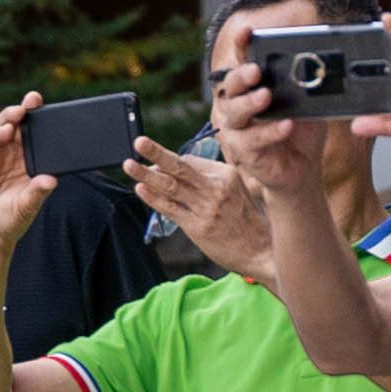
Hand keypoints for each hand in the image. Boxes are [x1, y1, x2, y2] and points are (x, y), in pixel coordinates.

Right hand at [0, 96, 61, 247]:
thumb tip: (52, 180)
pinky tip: (4, 132)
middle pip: (22, 126)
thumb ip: (37, 193)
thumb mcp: (27, 207)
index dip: (44, 122)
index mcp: (31, 163)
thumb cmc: (10, 220)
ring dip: (11, 118)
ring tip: (19, 112)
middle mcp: (15, 155)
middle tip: (34, 99)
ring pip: (4, 128)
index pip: (39, 137)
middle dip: (28, 110)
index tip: (53, 110)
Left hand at [125, 137, 269, 276]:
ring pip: (171, 187)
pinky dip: (153, 198)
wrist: (261, 249)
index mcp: (226, 174)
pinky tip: (141, 189)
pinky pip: (170, 209)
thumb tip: (173, 170)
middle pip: (180, 167)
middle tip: (139, 142)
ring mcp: (206, 208)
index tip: (152, 159)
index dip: (168, 160)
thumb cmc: (244, 219)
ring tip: (129, 165)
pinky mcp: (198, 227)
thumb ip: (208, 179)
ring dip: (147, 175)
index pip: (190, 161)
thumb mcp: (235, 190)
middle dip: (157, 153)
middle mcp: (216, 188)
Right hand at [207, 57, 329, 195]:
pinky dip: (268, 133)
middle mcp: (237, 105)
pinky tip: (285, 126)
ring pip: (233, 113)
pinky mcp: (244, 153)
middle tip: (255, 71)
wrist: (303, 166)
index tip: (247, 31)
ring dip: (249, 103)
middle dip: (241, 76)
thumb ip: (306, 86)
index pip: (242, 61)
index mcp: (250, 87)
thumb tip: (316, 65)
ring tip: (266, 96)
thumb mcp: (307, 102)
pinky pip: (251, 142)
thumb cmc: (300, 130)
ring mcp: (237, 130)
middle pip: (229, 86)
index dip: (242, 45)